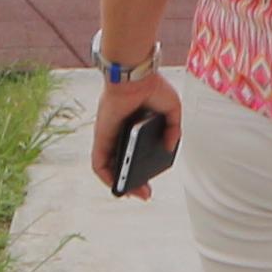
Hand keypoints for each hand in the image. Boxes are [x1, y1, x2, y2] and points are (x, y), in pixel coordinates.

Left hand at [88, 63, 181, 200]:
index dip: (142, 169)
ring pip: (109, 166)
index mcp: (135, 127)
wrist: (136, 76)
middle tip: (145, 194)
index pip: (135, 153)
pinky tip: (117, 186)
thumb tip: (168, 147)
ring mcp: (109, 136)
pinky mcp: (101, 138)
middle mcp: (120, 133)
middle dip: (133, 182)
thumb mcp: (171, 109)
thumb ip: (173, 129)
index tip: (150, 182)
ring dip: (119, 183)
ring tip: (133, 194)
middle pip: (122, 163)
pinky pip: (98, 162)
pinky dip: (106, 176)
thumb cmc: (151, 87)